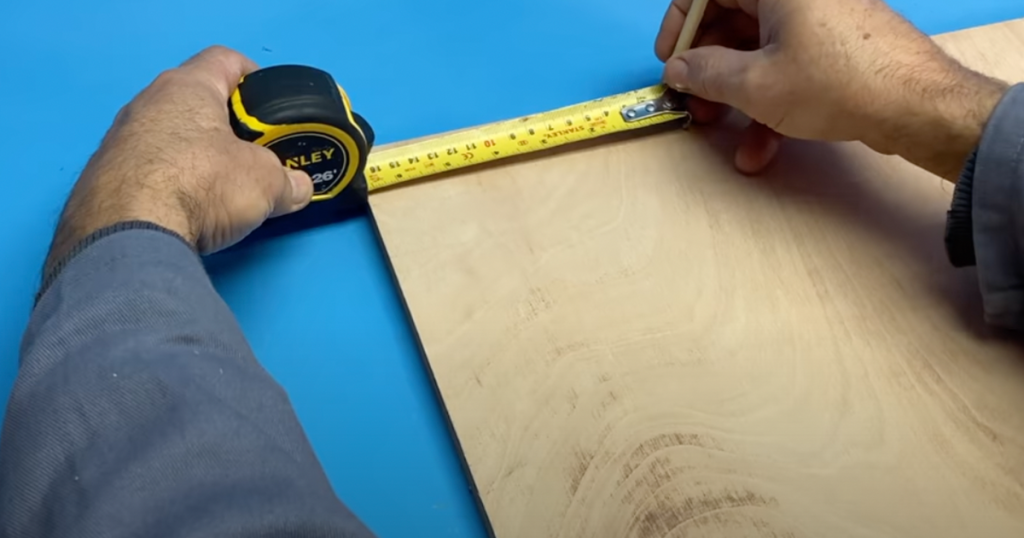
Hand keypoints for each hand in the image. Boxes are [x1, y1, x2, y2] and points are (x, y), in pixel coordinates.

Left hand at [45, 46, 312, 269]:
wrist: (128, 234)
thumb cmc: (202, 186)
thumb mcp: (266, 183)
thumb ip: (288, 181)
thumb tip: (300, 188)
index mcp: (188, 87)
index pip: (226, 61)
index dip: (254, 78)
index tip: (271, 107)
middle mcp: (147, 103)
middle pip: (195, 102)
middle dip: (226, 125)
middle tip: (253, 154)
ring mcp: (118, 139)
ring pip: (168, 136)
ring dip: (194, 155)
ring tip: (220, 188)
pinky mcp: (103, 177)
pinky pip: (147, 168)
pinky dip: (169, 182)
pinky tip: (185, 210)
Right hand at [655, 0, 1008, 178]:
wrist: (916, 105)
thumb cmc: (837, 82)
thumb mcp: (754, 84)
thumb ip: (705, 73)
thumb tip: (679, 70)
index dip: (681, 25)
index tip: (672, 61)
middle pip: (734, 20)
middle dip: (708, 67)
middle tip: (694, 101)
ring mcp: (821, 18)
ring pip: (760, 50)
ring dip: (736, 94)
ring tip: (722, 130)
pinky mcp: (838, 47)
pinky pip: (789, 66)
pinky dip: (770, 101)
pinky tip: (762, 146)